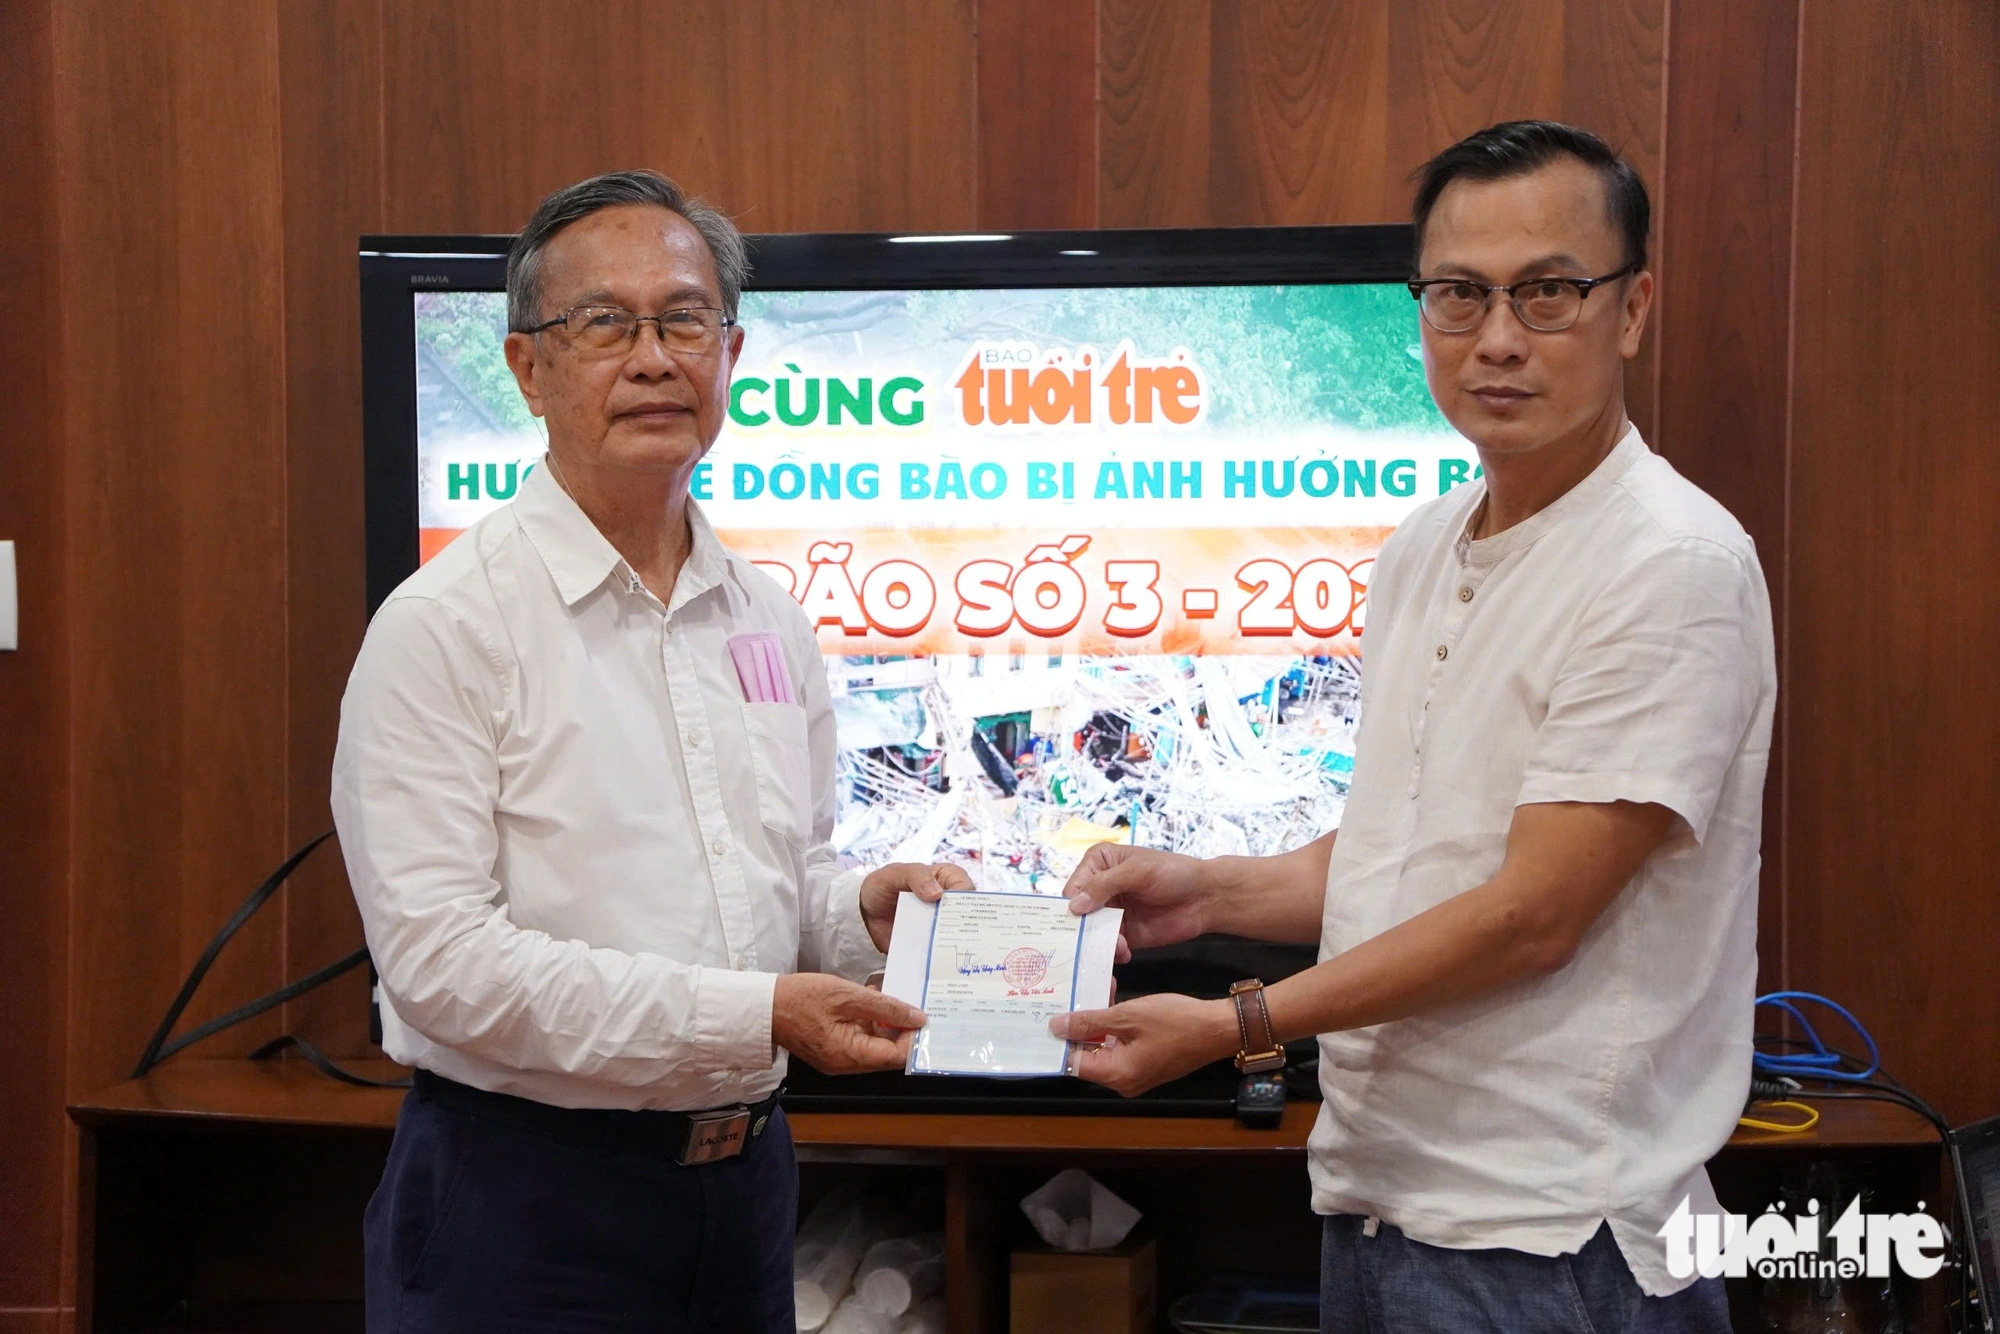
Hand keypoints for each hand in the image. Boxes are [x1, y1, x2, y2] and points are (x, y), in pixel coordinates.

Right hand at [773, 973, 926, 1074]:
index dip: (912, 1037)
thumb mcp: (848, 995)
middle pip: (887, 1054)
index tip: (921, 1015)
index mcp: (849, 1055)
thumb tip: (917, 1018)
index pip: (896, 1056)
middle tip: (906, 1002)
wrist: (765, 1006)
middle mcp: (845, 1065)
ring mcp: (837, 1060)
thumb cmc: (801, 998)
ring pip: (874, 1046)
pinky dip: (868, 1023)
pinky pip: (859, 1041)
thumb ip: (886, 1007)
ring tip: (883, 997)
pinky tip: (867, 1001)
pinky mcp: (832, 1051)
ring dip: (883, 1023)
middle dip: (899, 1029)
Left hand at [859, 861, 975, 951]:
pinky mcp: (932, 942)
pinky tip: (938, 960)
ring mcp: (940, 924)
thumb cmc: (880, 886)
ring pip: (958, 933)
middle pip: (967, 912)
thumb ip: (916, 876)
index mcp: (944, 878)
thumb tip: (937, 894)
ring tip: (947, 949)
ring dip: (955, 941)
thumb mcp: (895, 873)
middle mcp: (947, 901)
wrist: (862, 916)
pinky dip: (942, 954)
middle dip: (963, 922)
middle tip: (953, 932)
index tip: (954, 909)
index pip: (964, 885)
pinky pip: (943, 949)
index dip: (963, 896)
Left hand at [1049, 994, 1237, 1096]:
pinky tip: (1113, 1001)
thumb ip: (1090, 1021)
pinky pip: (1121, 1048)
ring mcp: (1138, 1075)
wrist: (1219, 1028)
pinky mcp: (1148, 1064)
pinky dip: (1114, 1028)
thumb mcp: (1129, 1015)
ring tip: (1094, 992)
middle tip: (1068, 998)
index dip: (1060, 1040)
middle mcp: (1124, 1082)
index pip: (1074, 1062)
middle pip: (1088, 1056)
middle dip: (1079, 1027)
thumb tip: (1056, 1027)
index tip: (1047, 1016)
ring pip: (1104, 1049)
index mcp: (1117, 1075)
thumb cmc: (1175, 1021)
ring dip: (1098, 1023)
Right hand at [1061, 843, 1209, 962]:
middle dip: (1084, 928)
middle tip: (1093, 939)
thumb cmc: (1174, 873)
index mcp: (1098, 864)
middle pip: (1076, 914)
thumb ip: (1104, 884)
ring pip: (1089, 933)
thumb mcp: (1138, 871)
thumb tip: (1074, 905)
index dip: (1071, 905)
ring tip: (1119, 944)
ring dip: (1098, 942)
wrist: (1205, 898)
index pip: (1072, 887)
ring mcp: (1110, 913)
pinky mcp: (1122, 934)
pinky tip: (1125, 952)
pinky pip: (1106, 947)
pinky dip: (1111, 953)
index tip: (1077, 920)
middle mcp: (1099, 888)